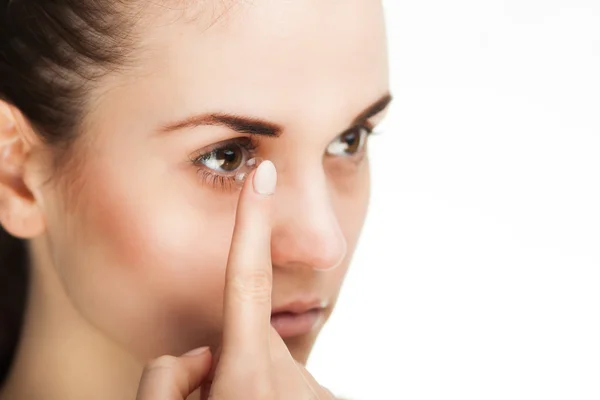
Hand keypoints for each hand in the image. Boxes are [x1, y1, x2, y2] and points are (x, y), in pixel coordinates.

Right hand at [136, 160, 334, 399]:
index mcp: (248, 378)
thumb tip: (204, 354)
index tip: (263, 175)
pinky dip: (269, 393)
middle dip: (226, 352)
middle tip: (211, 397)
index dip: (250, 222)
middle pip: (247, 333)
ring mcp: (312, 391)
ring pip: (266, 357)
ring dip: (247, 379)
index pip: (248, 281)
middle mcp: (287, 377)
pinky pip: (287, 379)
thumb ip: (168, 375)